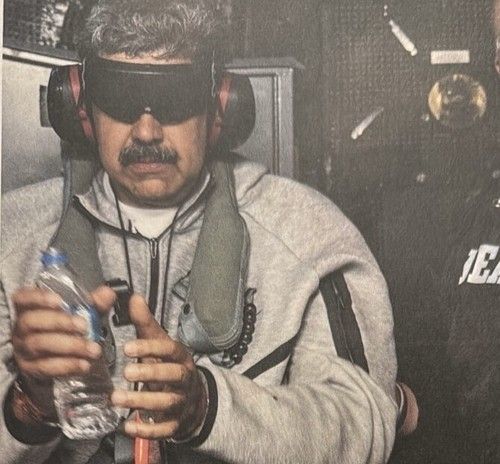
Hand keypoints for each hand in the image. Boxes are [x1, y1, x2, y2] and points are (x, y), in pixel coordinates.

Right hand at [11, 285, 115, 418]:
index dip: (38, 297)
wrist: (55, 355)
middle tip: (83, 326)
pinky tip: (84, 364)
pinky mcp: (30, 368)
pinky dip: (67, 365)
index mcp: (29, 308)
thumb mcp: (81, 311)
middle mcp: (21, 327)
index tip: (59, 301)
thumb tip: (108, 293)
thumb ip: (94, 302)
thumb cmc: (66, 325)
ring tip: (92, 349)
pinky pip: (46, 367)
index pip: (23, 298)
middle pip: (32, 322)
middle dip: (59, 322)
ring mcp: (23, 349)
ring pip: (39, 345)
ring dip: (69, 346)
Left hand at [112, 294, 206, 439]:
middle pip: (173, 375)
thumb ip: (145, 323)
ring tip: (116, 398)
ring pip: (167, 402)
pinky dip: (147, 430)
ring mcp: (182, 402)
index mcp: (181, 356)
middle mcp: (184, 378)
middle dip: (151, 373)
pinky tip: (127, 426)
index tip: (128, 348)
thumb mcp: (159, 343)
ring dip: (142, 401)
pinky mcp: (175, 423)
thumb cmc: (169, 365)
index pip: (170, 349)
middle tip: (126, 372)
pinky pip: (164, 429)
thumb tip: (134, 297)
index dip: (151, 348)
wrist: (192, 398)